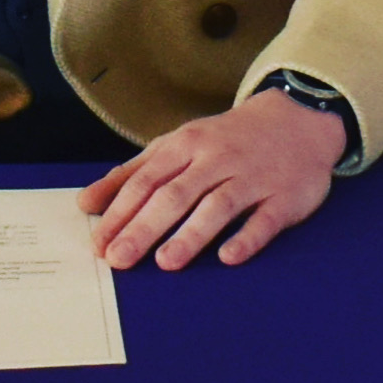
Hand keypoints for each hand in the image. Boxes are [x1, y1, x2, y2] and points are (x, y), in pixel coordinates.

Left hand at [75, 87, 346, 269]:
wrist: (296, 120)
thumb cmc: (224, 140)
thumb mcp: (175, 146)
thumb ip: (131, 174)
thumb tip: (86, 202)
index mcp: (185, 146)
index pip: (146, 181)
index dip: (120, 212)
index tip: (99, 243)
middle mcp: (217, 160)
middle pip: (176, 195)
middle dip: (144, 227)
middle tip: (119, 259)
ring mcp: (253, 178)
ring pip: (218, 206)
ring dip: (191, 234)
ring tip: (166, 262)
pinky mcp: (285, 197)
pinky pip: (265, 220)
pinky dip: (247, 237)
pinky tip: (228, 257)